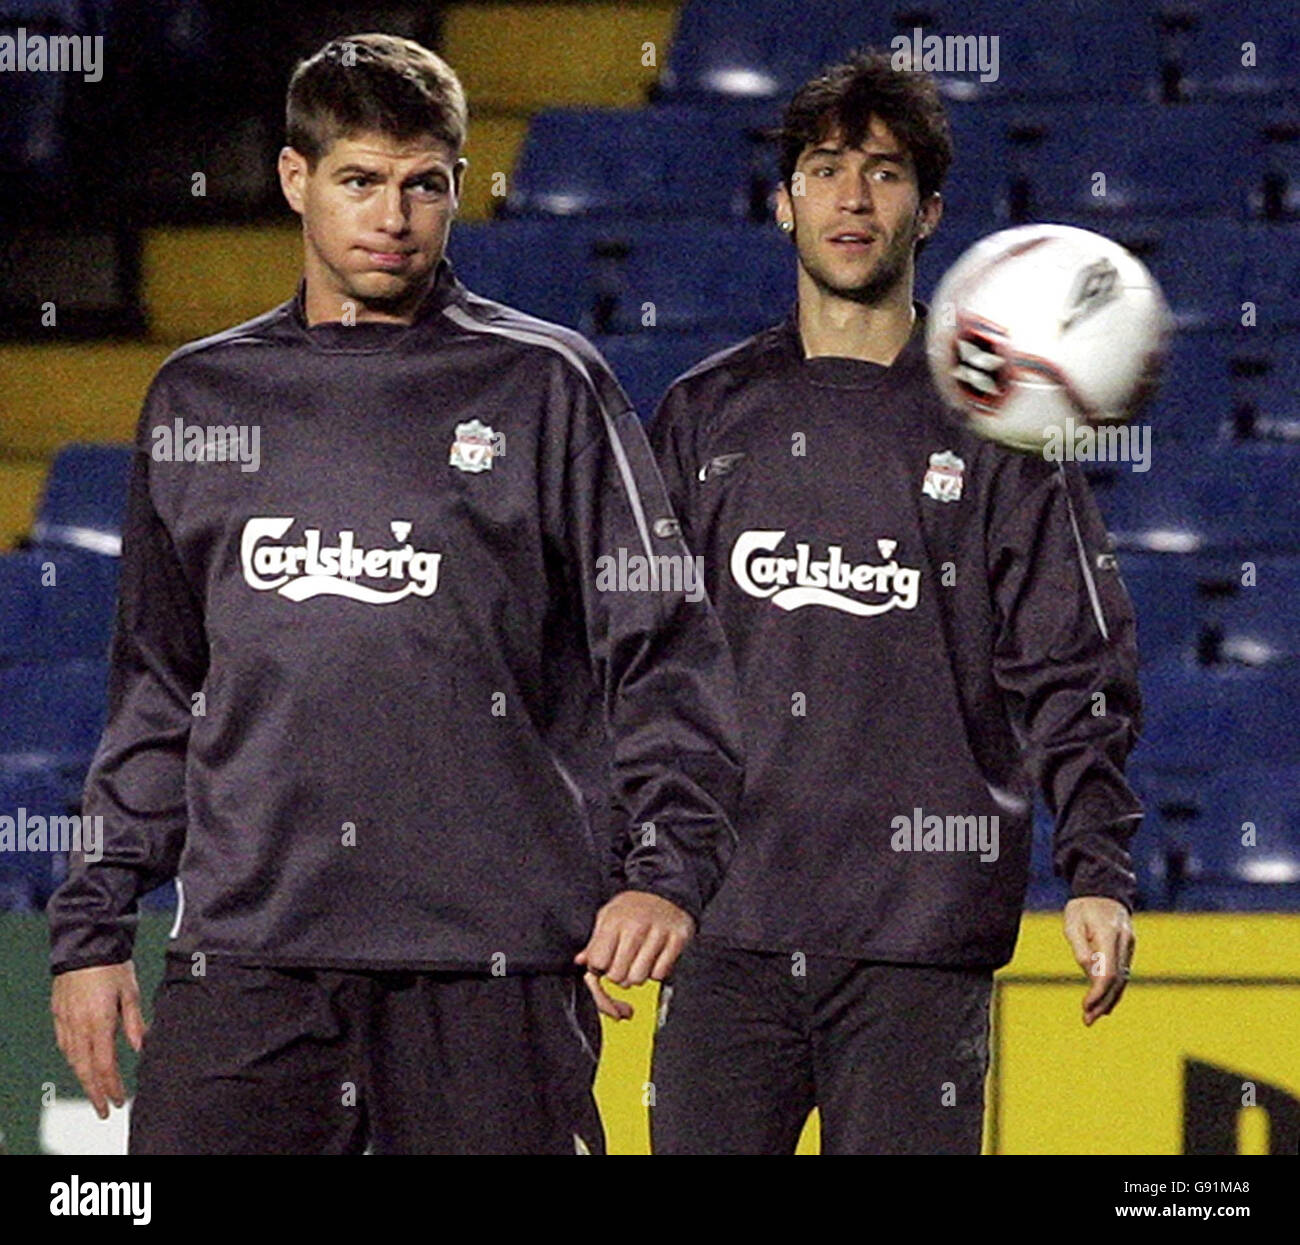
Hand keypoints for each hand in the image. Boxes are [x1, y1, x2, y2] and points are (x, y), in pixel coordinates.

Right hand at [51, 962, 147, 1118]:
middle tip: (104, 1110)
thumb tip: (141, 1048)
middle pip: (86, 1069)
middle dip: (96, 1092)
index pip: (105, 1065)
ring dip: (84, 1079)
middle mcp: (79, 1027)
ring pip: (73, 1060)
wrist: (84, 944)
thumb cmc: (113, 966)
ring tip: (95, 1092)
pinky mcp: (58, 1015)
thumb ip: (134, 1022)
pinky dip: (73, 1060)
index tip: (119, 1100)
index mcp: (99, 1022)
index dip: (112, 1086)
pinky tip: (81, 1065)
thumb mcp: (130, 992)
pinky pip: (65, 1045)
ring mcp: (65, 1022)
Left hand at [575, 890, 695, 1020]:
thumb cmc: (633, 906)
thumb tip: (581, 960)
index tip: (604, 963)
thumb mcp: (608, 916)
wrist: (666, 890)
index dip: (599, 967)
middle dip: (617, 976)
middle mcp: (636, 927)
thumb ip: (594, 941)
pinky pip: (660, 974)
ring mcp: (658, 933)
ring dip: (636, 976)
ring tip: (637, 963)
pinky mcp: (677, 939)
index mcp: (614, 921)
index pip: (598, 962)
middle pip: (617, 975)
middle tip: (621, 966)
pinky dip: (655, 972)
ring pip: (638, 978)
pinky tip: (653, 959)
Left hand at [1064, 897, 1133, 1026]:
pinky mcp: (1128, 948)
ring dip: (1109, 999)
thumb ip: (1080, 948)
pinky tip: (1105, 1002)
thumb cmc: (1083, 906)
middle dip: (1102, 1002)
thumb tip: (1089, 973)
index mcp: (1109, 935)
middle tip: (1087, 1020)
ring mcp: (1129, 945)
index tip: (1086, 1006)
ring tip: (1093, 1016)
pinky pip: (1122, 972)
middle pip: (1117, 980)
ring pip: (1122, 979)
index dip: (1097, 993)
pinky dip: (1114, 988)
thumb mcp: (1072, 923)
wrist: (1103, 889)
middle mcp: (1124, 942)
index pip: (1107, 973)